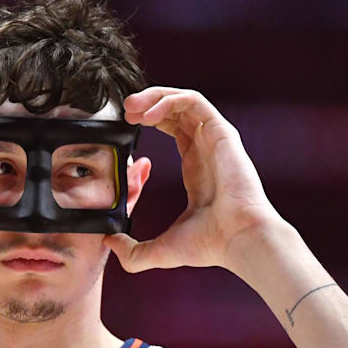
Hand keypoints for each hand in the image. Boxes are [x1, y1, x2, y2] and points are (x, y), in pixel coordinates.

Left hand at [103, 87, 287, 271]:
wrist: (238, 239)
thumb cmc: (210, 245)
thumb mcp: (160, 249)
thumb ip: (132, 251)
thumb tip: (109, 243)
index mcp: (195, 167)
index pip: (174, 129)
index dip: (149, 121)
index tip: (124, 127)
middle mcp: (206, 148)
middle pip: (176, 110)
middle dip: (147, 104)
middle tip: (123, 111)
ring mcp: (215, 139)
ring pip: (183, 100)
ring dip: (153, 97)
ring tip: (129, 108)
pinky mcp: (221, 133)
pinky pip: (193, 103)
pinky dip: (168, 101)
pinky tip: (147, 115)